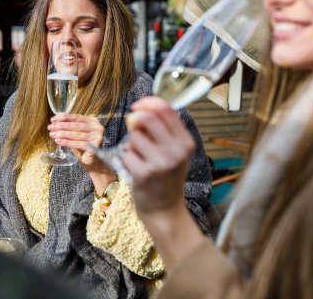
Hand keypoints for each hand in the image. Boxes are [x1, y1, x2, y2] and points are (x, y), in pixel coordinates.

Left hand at [48, 114, 115, 192]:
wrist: (92, 161)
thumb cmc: (83, 146)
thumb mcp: (75, 133)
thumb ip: (68, 125)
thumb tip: (56, 119)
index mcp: (93, 121)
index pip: (76, 117)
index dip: (63, 118)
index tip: (52, 120)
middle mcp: (97, 127)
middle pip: (76, 125)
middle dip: (61, 126)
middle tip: (50, 127)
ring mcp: (97, 137)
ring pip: (76, 134)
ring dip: (62, 134)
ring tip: (52, 134)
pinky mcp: (95, 146)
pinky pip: (78, 144)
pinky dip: (66, 142)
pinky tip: (58, 141)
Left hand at [123, 96, 195, 217]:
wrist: (165, 209)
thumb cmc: (166, 177)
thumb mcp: (175, 151)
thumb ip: (164, 130)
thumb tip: (143, 108)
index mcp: (186, 142)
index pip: (166, 109)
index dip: (147, 102)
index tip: (137, 106)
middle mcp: (177, 151)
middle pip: (147, 118)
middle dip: (134, 120)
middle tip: (132, 129)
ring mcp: (161, 164)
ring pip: (134, 137)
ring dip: (131, 145)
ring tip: (140, 157)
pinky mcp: (145, 175)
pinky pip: (127, 155)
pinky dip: (127, 160)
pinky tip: (137, 170)